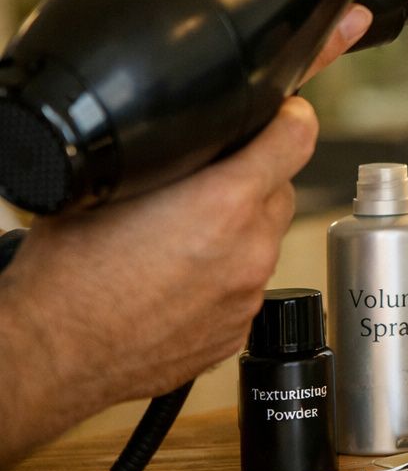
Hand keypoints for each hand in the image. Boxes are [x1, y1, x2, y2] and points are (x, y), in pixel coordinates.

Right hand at [0, 6, 369, 466]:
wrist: (49, 355)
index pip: (296, 139)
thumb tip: (204, 140)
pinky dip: (223, 279)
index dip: (291, 120)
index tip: (286, 115)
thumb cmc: (67, 277)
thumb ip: (177, 158)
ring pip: (263, 243)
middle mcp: (248, 250)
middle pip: (279, 193)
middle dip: (252, 183)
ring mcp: (246, 296)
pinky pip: (245, 288)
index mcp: (225, 203)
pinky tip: (179, 282)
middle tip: (204, 190)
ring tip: (179, 243)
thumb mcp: (116, 186)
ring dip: (237, 235)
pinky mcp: (235, 332)